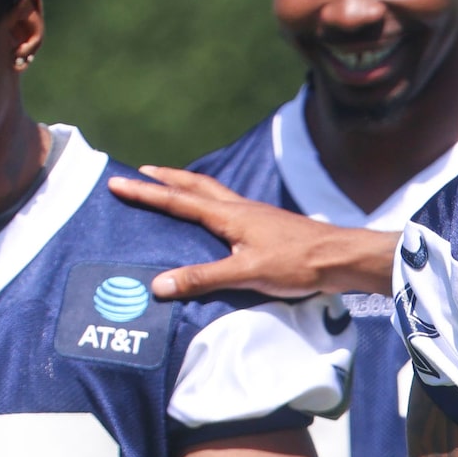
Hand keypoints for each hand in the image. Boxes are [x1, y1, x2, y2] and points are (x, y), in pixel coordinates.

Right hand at [107, 167, 392, 299]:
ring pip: (212, 192)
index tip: (118, 182)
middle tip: (140, 172)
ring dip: (187, 186)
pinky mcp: (266, 225)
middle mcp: (239, 208)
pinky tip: (213, 214)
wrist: (339, 258)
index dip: (146, 193)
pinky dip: (209, 202)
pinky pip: (227, 205)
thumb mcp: (245, 274)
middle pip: (194, 185)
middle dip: (165, 178)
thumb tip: (158, 285)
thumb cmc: (296, 264)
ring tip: (170, 185)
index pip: (178, 200)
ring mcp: (254, 214)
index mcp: (229, 216)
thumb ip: (202, 278)